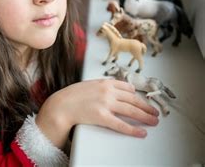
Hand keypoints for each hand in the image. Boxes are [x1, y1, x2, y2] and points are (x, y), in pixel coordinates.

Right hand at [35, 79, 158, 147]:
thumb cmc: (72, 96)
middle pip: (133, 100)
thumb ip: (103, 86)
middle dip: (147, 107)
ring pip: (131, 111)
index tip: (143, 100)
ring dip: (145, 117)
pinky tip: (141, 132)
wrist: (61, 105)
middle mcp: (108, 92)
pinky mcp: (102, 117)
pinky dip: (133, 129)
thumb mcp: (90, 85)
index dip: (138, 96)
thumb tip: (116, 90)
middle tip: (155, 112)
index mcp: (105, 82)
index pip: (128, 88)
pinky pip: (121, 124)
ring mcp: (106, 104)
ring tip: (153, 121)